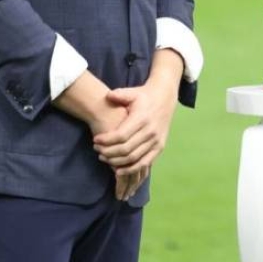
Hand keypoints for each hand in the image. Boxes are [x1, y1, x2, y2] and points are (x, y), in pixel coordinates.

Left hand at [93, 50, 183, 200]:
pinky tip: (120, 170)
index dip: (107, 142)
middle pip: (127, 151)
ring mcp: (156, 141)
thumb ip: (120, 96)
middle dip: (110, 154)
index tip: (96, 142)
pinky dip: (132, 169)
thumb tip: (108, 96)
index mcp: (143, 118)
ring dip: (119, 164)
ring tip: (106, 161)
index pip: (122, 136)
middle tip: (97, 153)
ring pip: (136, 159)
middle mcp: (151, 131)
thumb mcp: (132, 92)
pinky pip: (145, 163)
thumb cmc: (145, 93)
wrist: (166, 94)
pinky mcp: (158, 147)